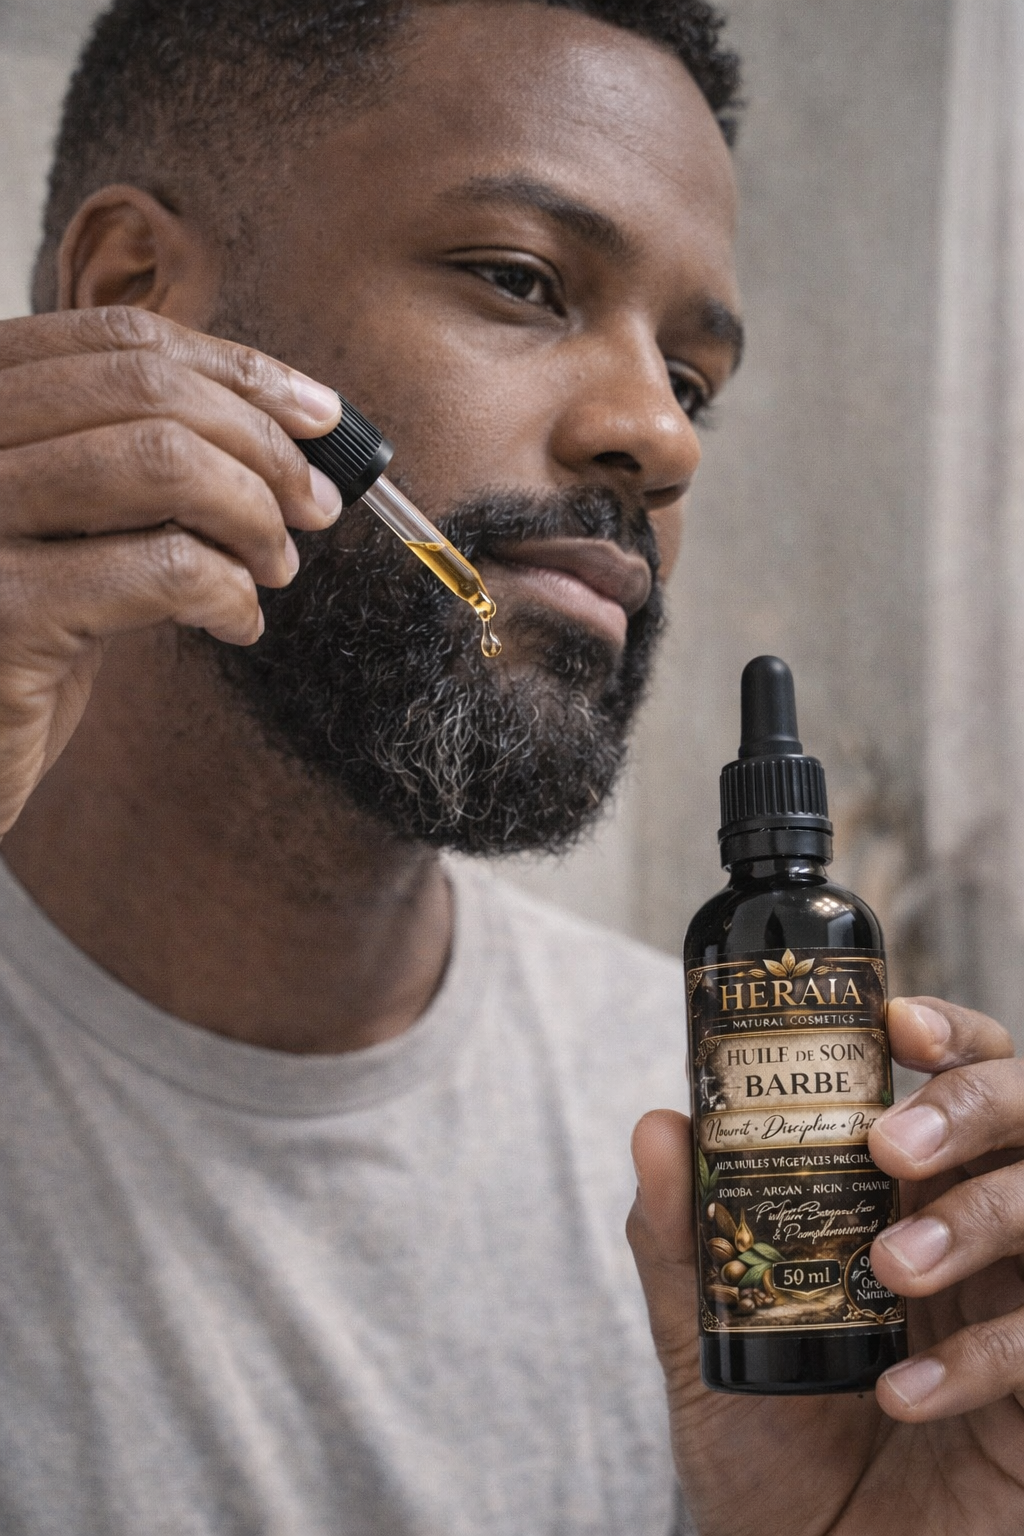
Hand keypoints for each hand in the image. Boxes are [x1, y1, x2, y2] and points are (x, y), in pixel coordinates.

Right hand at [0, 307, 341, 834]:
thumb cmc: (17, 642)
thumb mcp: (69, 529)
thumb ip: (135, 465)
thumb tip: (286, 428)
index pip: (119, 341)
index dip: (238, 370)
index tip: (320, 417)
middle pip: (146, 388)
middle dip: (262, 443)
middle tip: (316, 505)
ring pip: (160, 460)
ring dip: (254, 514)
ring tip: (276, 567)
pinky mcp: (4, 613)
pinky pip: (164, 569)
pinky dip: (229, 592)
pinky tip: (235, 623)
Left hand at [627, 997, 1023, 1534]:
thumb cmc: (768, 1452)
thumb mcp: (707, 1339)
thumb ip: (685, 1238)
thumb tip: (659, 1126)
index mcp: (908, 1195)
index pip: (958, 1076)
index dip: (945, 1034)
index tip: (892, 1022)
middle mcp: (977, 1233)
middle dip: (974, 1101)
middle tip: (891, 1147)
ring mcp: (1020, 1306)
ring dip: (979, 1219)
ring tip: (889, 1271)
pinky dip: (984, 1356)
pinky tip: (904, 1395)